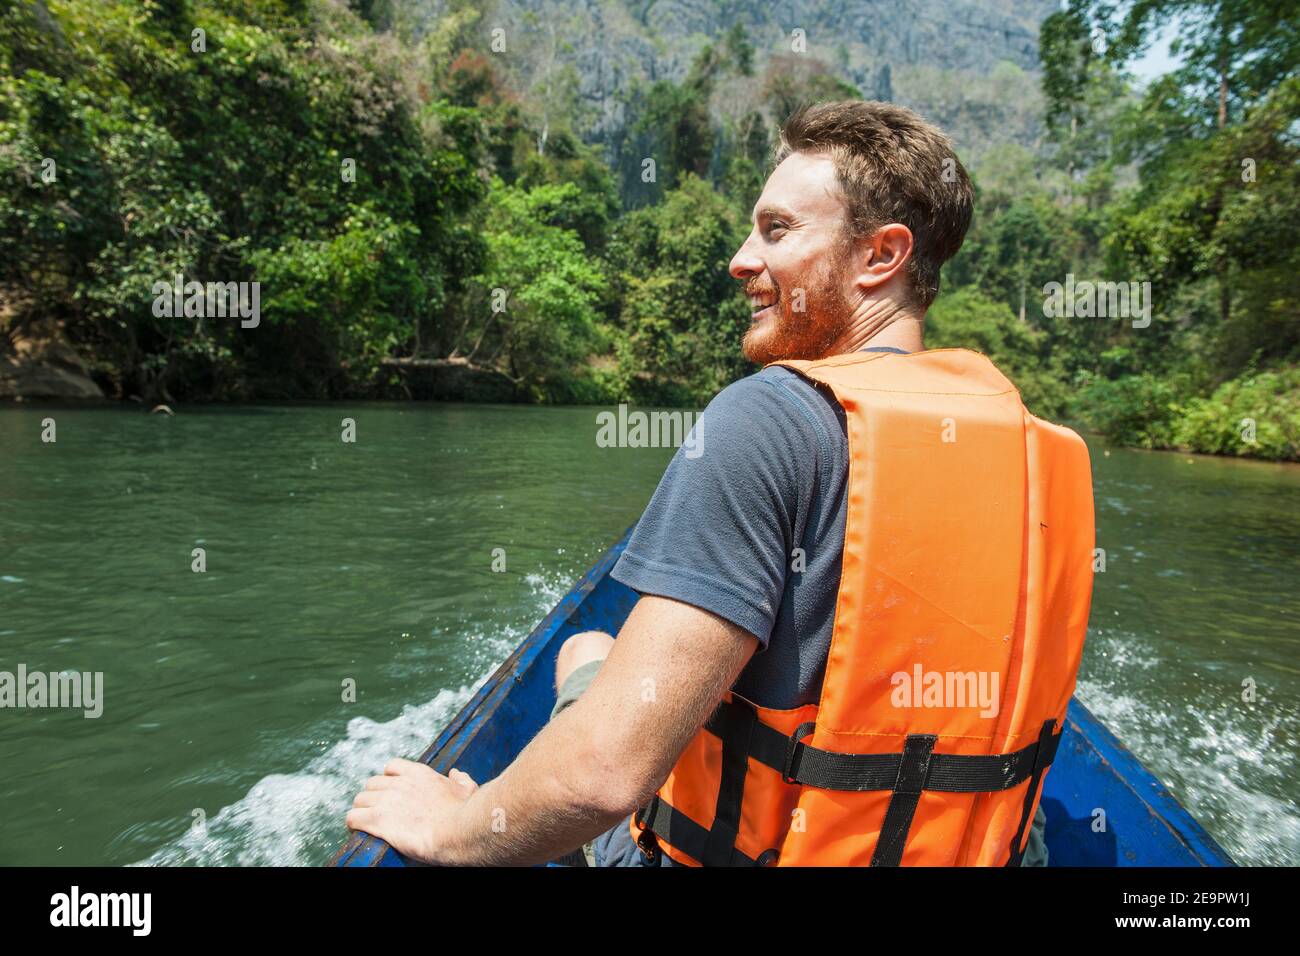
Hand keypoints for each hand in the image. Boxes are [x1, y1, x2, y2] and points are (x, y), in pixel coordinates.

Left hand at [345, 758, 478, 864]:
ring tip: (367, 823)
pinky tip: (358, 830)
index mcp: (419, 773)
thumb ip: (461, 779)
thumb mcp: (468, 789)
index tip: (391, 792)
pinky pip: (353, 818)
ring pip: (360, 800)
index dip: (388, 780)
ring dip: (362, 810)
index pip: (391, 767)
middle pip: (372, 784)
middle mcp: (399, 783)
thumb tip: (456, 773)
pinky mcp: (377, 820)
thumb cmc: (465, 813)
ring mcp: (386, 801)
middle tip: (378, 811)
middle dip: (373, 796)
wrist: (457, 832)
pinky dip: (353, 823)